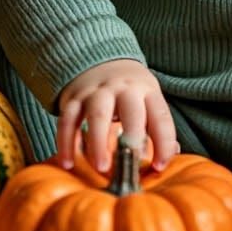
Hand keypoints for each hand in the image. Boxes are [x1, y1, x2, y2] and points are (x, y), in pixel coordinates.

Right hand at [56, 59, 178, 172]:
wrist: (101, 62)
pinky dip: (66, 143)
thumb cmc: (130, 93)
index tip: (160, 167)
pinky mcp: (74, 99)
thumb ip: (156, 129)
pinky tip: (67, 164)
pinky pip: (67, 121)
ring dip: (98, 142)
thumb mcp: (148, 101)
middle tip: (130, 164)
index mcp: (147, 91)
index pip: (161, 116)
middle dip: (132, 136)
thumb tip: (165, 160)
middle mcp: (124, 89)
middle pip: (130, 110)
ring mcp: (97, 92)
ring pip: (97, 115)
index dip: (163, 142)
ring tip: (101, 168)